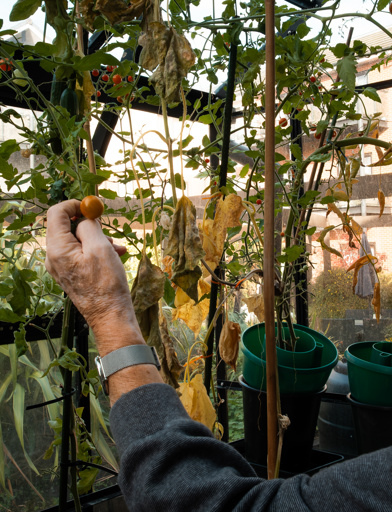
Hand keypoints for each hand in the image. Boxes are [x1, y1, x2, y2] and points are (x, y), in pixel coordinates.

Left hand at [45, 200, 143, 353]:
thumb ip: (89, 226)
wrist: (110, 316)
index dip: (74, 205)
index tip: (92, 207)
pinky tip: (115, 256)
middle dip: (89, 225)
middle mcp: (53, 257)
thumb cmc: (107, 284)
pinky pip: (80, 254)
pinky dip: (96, 251)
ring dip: (97, 239)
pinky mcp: (70, 274)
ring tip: (118, 248)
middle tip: (108, 230)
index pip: (56, 213)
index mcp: (57, 248)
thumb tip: (85, 216)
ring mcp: (60, 267)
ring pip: (76, 241)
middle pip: (66, 227)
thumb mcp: (101, 248)